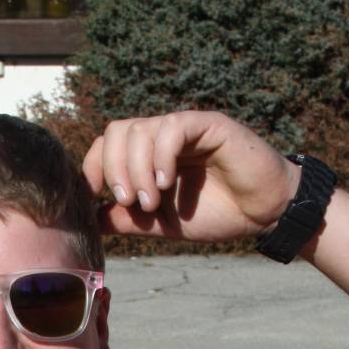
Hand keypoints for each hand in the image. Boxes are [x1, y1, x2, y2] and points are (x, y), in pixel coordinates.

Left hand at [82, 110, 298, 244]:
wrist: (260, 214)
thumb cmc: (215, 215)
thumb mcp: (159, 224)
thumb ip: (125, 219)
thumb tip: (88, 218)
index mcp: (147, 156)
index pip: (106, 145)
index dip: (94, 168)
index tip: (98, 197)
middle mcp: (162, 137)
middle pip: (115, 132)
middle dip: (113, 169)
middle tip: (129, 202)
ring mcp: (184, 129)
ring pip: (139, 129)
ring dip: (137, 169)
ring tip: (153, 200)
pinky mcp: (209, 125)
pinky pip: (173, 127)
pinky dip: (162, 156)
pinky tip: (167, 182)